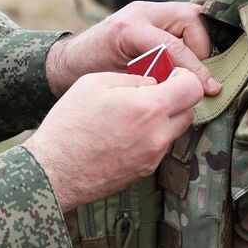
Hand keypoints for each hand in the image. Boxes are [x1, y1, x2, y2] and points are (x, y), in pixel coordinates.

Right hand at [25, 68, 204, 211]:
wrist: (54, 170)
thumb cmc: (69, 124)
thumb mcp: (95, 83)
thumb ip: (132, 78)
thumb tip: (153, 82)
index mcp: (147, 108)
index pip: (192, 88)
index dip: (183, 77)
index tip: (168, 76)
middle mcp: (157, 135)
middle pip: (188, 111)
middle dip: (175, 98)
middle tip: (149, 94)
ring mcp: (153, 156)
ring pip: (175, 130)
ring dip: (163, 119)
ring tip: (133, 115)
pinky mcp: (145, 171)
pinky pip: (159, 147)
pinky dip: (150, 137)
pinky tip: (124, 134)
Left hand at [45, 1, 218, 97]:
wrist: (69, 62)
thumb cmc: (89, 75)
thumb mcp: (121, 81)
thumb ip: (155, 79)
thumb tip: (188, 88)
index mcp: (129, 28)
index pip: (175, 46)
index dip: (195, 70)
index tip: (209, 89)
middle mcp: (141, 12)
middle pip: (190, 18)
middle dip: (201, 47)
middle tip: (196, 74)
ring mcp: (147, 9)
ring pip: (191, 15)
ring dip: (199, 42)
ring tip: (191, 68)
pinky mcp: (152, 14)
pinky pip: (182, 21)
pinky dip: (190, 39)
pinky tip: (186, 60)